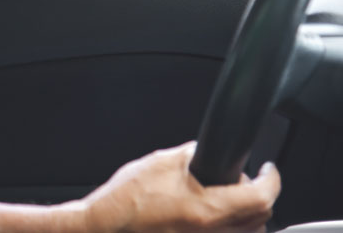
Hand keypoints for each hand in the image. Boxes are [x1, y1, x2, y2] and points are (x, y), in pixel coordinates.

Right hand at [63, 142, 279, 232]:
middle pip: (261, 218)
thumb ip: (191, 155)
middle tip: (245, 180)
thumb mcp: (161, 163)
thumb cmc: (127, 199)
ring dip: (248, 215)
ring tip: (230, 199)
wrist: (106, 226)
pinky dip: (230, 228)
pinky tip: (211, 215)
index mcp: (206, 210)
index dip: (271, 179)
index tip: (268, 169)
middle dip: (260, 195)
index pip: (260, 197)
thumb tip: (207, 151)